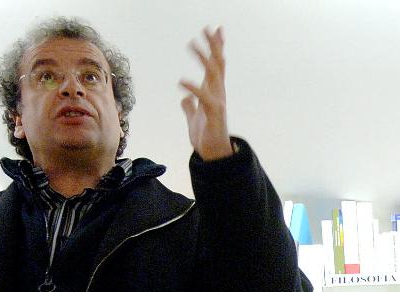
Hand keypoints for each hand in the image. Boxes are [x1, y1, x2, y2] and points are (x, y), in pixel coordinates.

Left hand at [180, 26, 233, 161]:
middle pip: (217, 64)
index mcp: (213, 92)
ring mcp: (218, 102)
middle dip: (214, 45)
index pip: (216, 66)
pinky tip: (181, 81)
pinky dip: (193, 88)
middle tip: (209, 28)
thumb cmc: (206, 137)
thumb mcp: (194, 118)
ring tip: (191, 44)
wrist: (214, 155)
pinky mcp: (214, 114)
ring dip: (203, 58)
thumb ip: (190, 106)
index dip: (216, 48)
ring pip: (213, 75)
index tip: (215, 31)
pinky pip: (204, 97)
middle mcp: (218, 94)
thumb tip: (185, 98)